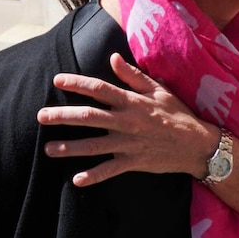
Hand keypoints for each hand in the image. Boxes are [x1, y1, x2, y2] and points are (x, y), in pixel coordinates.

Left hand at [37, 53, 218, 185]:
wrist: (197, 144)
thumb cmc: (178, 114)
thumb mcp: (159, 90)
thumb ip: (134, 76)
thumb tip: (113, 58)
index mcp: (132, 102)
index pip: (100, 89)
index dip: (77, 83)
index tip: (57, 79)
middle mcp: (127, 122)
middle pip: (89, 117)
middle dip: (63, 116)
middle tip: (41, 116)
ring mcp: (129, 144)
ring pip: (93, 145)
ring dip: (69, 147)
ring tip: (49, 148)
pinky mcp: (133, 162)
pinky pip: (110, 170)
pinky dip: (93, 176)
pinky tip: (76, 179)